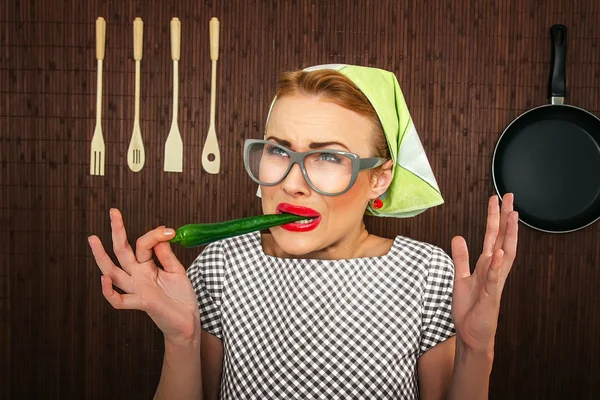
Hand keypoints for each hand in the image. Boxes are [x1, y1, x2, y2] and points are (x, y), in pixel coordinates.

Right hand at [88, 208, 199, 343]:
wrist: (188, 320)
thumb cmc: (181, 296)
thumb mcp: (176, 270)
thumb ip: (166, 255)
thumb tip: (159, 236)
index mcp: (147, 266)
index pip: (143, 244)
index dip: (155, 235)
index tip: (170, 231)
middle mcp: (138, 275)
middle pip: (122, 251)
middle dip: (117, 231)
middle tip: (113, 212)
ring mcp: (137, 289)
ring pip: (113, 272)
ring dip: (101, 257)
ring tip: (93, 239)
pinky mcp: (141, 303)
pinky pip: (119, 300)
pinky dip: (109, 292)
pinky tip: (104, 279)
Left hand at [450, 194, 518, 352]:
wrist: (470, 334)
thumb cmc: (469, 308)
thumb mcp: (461, 277)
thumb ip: (461, 258)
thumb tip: (458, 237)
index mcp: (486, 265)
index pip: (494, 237)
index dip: (495, 218)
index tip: (497, 200)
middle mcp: (494, 270)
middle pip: (503, 239)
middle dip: (506, 218)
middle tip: (510, 196)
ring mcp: (494, 282)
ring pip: (505, 255)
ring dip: (508, 235)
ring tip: (511, 216)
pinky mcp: (491, 297)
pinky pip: (494, 279)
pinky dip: (497, 266)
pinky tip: (500, 253)